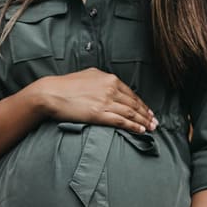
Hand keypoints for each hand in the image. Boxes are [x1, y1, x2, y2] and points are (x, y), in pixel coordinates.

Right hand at [33, 68, 157, 132]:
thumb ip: (101, 80)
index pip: (131, 93)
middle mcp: (110, 88)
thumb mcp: (87, 76)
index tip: (148, 111)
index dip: (141, 104)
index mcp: (108, 78)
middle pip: (134, 103)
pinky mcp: (99, 113)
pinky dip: (133, 126)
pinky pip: (121, 121)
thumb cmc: (65, 86)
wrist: (51, 93)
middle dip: (146, 114)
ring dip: (143, 121)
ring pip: (130, 112)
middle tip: (155, 122)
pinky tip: (140, 130)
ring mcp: (105, 101)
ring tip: (151, 128)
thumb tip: (109, 83)